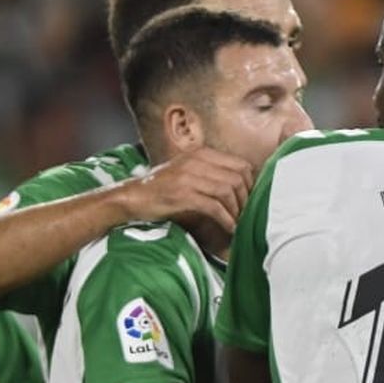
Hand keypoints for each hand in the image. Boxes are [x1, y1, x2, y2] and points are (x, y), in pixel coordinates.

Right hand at [111, 146, 255, 237]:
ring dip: (237, 210)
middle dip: (247, 199)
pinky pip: (214, 206)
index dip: (251, 184)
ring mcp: (189, 177)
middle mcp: (196, 161)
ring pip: (228, 191)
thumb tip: (239, 186)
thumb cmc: (161, 188)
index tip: (250, 200)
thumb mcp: (187, 172)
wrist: (132, 197)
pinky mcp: (182, 194)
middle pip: (238, 177)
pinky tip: (229, 228)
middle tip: (246, 215)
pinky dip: (226, 219)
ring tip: (238, 223)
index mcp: (201, 154)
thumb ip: (210, 173)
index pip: (241, 164)